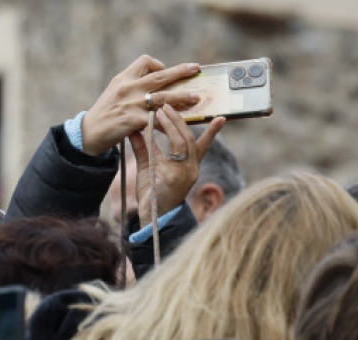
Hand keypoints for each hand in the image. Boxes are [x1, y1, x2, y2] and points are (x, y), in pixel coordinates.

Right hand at [81, 55, 203, 155]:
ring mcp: (131, 103)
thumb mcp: (116, 93)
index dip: (160, 65)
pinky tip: (180, 125)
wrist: (89, 133)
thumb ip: (133, 87)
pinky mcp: (133, 120)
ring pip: (162, 97)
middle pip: (159, 76)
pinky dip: (170, 122)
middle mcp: (128, 87)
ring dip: (181, 97)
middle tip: (195, 69)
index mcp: (124, 78)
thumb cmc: (106, 114)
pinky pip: (157, 120)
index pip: (145, 62)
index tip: (168, 72)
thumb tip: (155, 86)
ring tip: (196, 98)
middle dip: (180, 72)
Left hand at [130, 104, 225, 223]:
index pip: (202, 144)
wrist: (151, 218)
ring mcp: (186, 172)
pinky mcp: (176, 177)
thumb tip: (136, 127)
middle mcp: (192, 168)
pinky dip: (161, 137)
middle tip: (169, 104)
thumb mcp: (148, 166)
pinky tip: (152, 126)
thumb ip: (145, 147)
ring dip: (172, 124)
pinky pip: (171, 152)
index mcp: (189, 166)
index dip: (211, 131)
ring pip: (183, 142)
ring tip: (161, 110)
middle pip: (190, 138)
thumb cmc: (152, 194)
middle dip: (180, 119)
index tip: (220, 117)